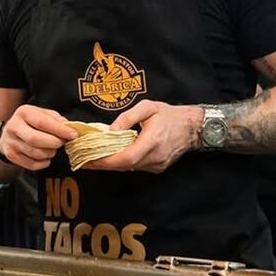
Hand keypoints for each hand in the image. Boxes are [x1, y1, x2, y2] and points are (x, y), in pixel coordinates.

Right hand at [0, 105, 76, 170]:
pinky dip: (44, 162)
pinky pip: (33, 164)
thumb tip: (69, 128)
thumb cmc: (30, 123)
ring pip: (35, 153)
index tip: (73, 135)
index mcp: (23, 113)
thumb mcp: (42, 114)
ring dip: (50, 153)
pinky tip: (45, 156)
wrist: (9, 133)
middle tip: (62, 142)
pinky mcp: (12, 156)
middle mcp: (14, 127)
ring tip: (52, 148)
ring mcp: (11, 142)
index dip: (59, 130)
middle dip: (54, 143)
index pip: (42, 122)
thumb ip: (56, 119)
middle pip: (35, 139)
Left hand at [85, 100, 202, 173]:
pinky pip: (135, 167)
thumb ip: (127, 118)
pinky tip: (110, 156)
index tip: (90, 159)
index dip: (107, 161)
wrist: (193, 127)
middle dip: (102, 164)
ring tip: (92, 158)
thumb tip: (110, 130)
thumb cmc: (170, 115)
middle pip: (124, 166)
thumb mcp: (148, 107)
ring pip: (129, 168)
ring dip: (110, 164)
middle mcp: (155, 157)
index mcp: (152, 141)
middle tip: (83, 159)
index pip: (126, 158)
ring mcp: (157, 164)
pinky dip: (121, 163)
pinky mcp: (157, 167)